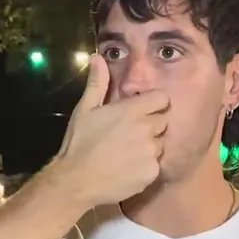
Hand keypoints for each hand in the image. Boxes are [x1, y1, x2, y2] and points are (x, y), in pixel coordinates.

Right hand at [54, 54, 168, 206]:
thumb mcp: (85, 109)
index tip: (142, 110)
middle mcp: (147, 129)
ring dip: (149, 146)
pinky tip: (128, 168)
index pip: (162, 99)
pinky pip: (156, 165)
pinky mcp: (152, 173)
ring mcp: (151, 152)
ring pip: (160, 144)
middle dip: (151, 124)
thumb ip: (97, 83)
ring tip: (128, 153)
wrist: (76, 181)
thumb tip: (97, 57)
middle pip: (163, 121)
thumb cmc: (79, 142)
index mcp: (132, 110)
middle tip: (130, 134)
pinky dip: (146, 166)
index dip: (153, 103)